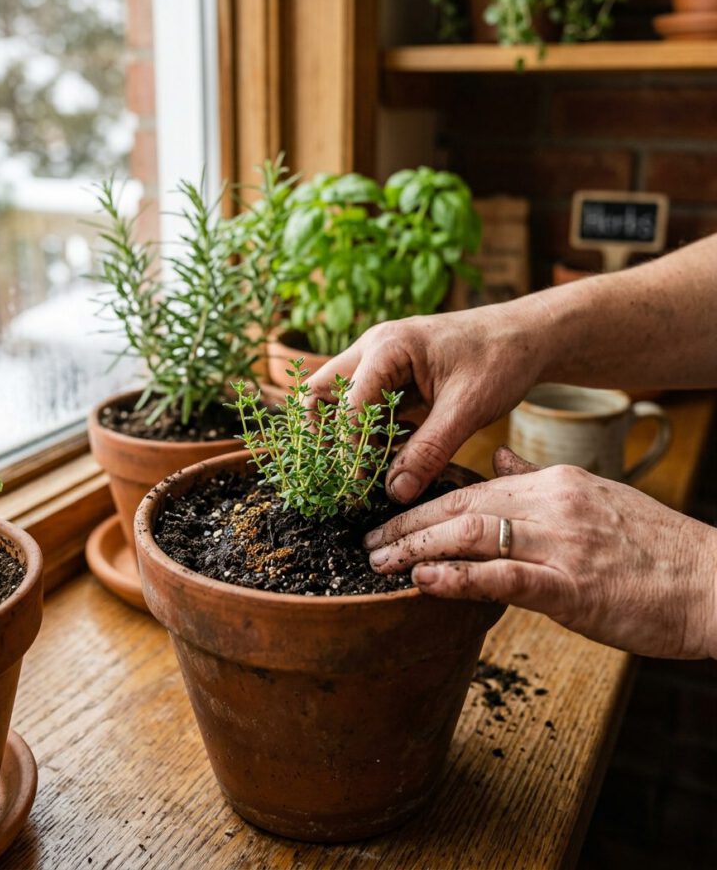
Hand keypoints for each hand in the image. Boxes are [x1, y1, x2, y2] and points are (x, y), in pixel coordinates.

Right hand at [306, 305, 545, 503]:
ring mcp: (380, 359)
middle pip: (321, 390)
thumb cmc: (502, 359)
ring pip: (338, 398)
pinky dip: (367, 431)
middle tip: (339, 473)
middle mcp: (374, 347)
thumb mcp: (467, 410)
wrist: (528, 336)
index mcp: (388, 347)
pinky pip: (363, 403)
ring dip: (344, 433)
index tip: (360, 488)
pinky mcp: (392, 373)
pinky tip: (388, 456)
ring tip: (363, 469)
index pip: (349, 406)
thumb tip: (395, 492)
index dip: (351, 451)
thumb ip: (429, 451)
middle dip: (322, 433)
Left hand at [365, 448, 716, 659]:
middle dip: (405, 523)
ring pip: (472, 535)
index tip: (390, 516)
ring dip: (416, 547)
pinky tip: (424, 578)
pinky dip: (458, 576)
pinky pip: (503, 577)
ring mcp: (561, 543)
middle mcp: (552, 504)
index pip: (473, 489)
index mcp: (555, 484)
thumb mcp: (596, 497)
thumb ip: (539, 480)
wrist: (712, 581)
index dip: (424, 504)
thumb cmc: (654, 548)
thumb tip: (503, 459)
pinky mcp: (572, 586)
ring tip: (378, 560)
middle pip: (460, 508)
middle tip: (365, 540)